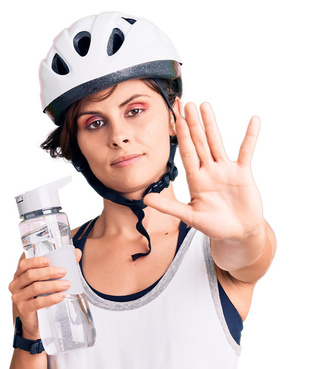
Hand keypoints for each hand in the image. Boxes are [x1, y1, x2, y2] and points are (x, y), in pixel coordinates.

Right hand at [9, 249, 81, 338]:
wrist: (36, 322)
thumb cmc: (41, 298)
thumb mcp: (48, 283)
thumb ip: (60, 267)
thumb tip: (77, 252)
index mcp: (19, 276)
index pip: (24, 265)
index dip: (35, 261)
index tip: (49, 260)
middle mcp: (15, 285)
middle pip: (31, 275)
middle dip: (48, 272)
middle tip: (64, 272)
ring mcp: (18, 298)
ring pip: (35, 288)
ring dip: (53, 285)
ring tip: (67, 284)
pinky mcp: (24, 309)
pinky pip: (38, 302)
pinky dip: (51, 298)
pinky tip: (61, 296)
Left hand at [144, 102, 263, 241]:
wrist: (239, 232)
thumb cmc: (215, 225)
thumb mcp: (191, 217)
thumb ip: (170, 207)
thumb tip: (146, 199)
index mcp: (196, 180)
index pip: (187, 153)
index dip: (181, 136)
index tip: (175, 119)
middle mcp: (209, 171)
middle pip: (199, 143)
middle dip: (192, 124)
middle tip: (185, 104)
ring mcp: (226, 170)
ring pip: (217, 142)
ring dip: (211, 124)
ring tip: (204, 105)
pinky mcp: (242, 173)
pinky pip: (246, 151)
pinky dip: (250, 136)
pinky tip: (253, 121)